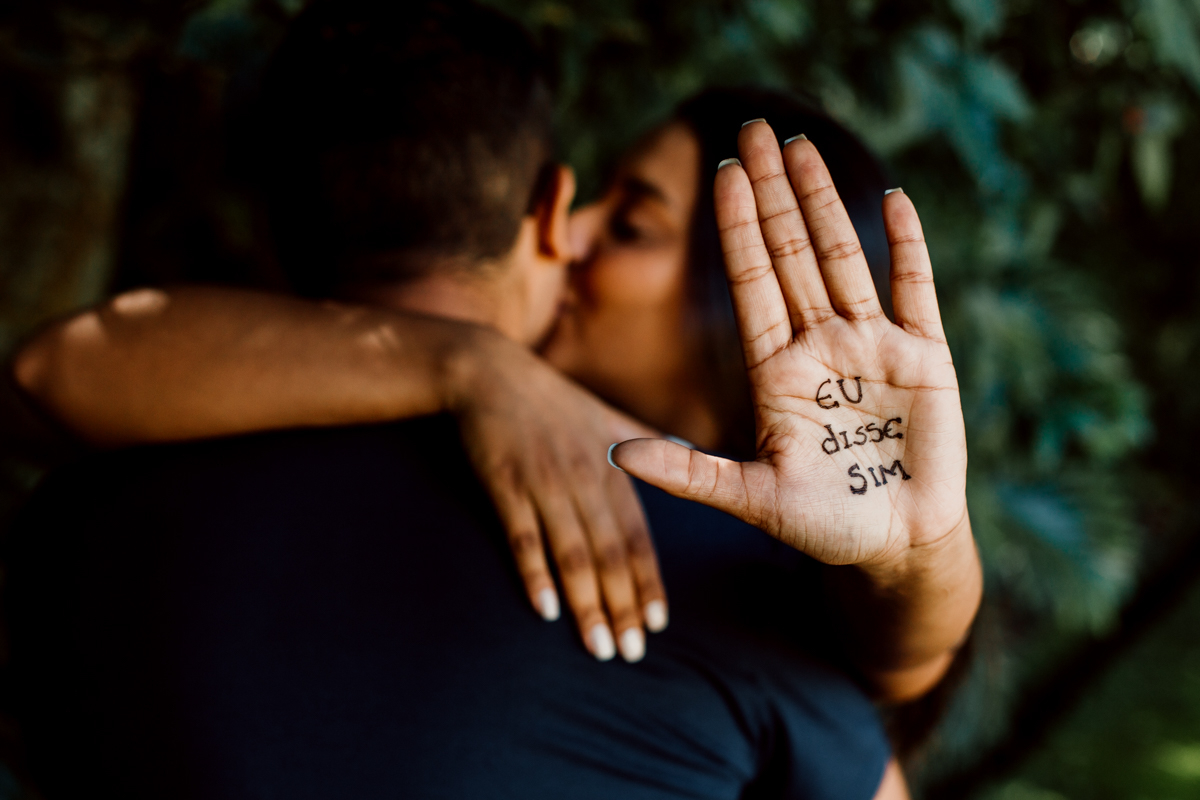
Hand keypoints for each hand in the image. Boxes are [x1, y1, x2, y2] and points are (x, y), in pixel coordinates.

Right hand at [447, 331, 667, 661]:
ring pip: (572, 552)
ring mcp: (545, 482)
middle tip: (631, 653)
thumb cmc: (550, 399)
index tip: (657, 624)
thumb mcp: (606, 414)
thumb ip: (645, 440)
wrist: (489, 371)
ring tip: (597, 647)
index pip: (637, 536)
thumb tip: (688, 449)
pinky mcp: (505, 484)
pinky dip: (535, 573)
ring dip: (587, 603)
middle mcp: (585, 478)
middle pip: (610, 553)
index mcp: (612, 468)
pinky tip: (545, 609)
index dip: (647, 581)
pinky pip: (523, 536)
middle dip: (623, 606)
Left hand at [611, 121, 967, 569]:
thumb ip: (690, 472)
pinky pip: (917, 289)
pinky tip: (894, 200)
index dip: (737, 228)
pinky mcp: (926, 358)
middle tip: (755, 128)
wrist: (898, 548)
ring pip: (844, 258)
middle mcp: (820, 347)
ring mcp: (873, 347)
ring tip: (801, 145)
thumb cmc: (825, 527)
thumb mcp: (753, 498)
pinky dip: (907, 246)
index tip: (721, 173)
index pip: (751, 283)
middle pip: (790, 254)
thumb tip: (614, 455)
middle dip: (773, 192)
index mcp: (776, 372)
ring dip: (824, 202)